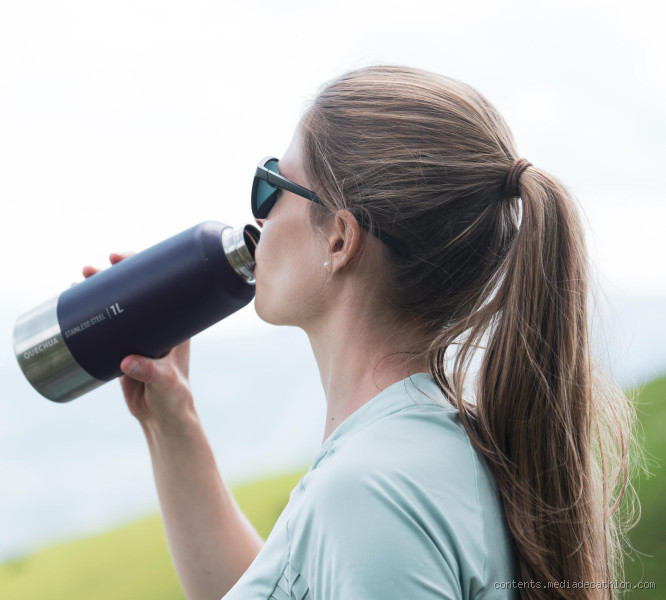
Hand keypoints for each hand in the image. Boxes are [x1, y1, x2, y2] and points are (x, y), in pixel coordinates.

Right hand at [83, 253, 195, 427]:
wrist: (163, 417)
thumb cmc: (174, 396)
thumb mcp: (165, 381)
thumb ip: (149, 370)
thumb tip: (126, 361)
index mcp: (175, 323)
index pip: (159, 285)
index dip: (140, 266)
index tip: (119, 258)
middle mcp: (157, 325)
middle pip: (134, 292)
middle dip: (112, 276)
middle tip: (91, 269)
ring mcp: (139, 336)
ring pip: (118, 307)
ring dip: (99, 292)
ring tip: (78, 281)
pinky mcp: (123, 349)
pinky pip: (107, 327)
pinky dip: (92, 315)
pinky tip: (76, 306)